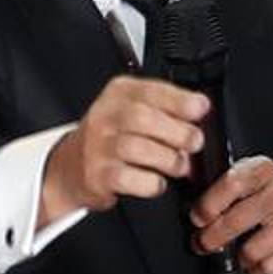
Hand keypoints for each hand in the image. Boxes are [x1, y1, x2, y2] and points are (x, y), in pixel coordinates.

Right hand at [40, 75, 209, 221]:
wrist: (71, 166)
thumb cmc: (111, 136)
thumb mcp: (131, 108)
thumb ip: (164, 106)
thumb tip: (200, 110)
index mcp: (119, 93)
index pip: (150, 90)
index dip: (179, 99)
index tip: (201, 108)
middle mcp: (105, 116)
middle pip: (143, 118)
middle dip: (177, 131)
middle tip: (194, 142)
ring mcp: (98, 146)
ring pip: (137, 148)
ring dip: (168, 159)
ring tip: (179, 165)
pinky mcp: (97, 174)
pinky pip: (128, 178)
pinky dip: (150, 183)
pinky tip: (157, 182)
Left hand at [190, 155, 272, 273]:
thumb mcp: (254, 186)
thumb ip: (226, 189)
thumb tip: (192, 202)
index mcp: (265, 169)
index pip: (231, 184)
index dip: (208, 205)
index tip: (198, 219)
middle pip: (236, 220)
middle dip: (212, 238)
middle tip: (204, 244)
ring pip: (251, 249)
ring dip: (239, 258)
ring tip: (240, 253)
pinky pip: (269, 266)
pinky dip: (257, 270)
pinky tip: (258, 263)